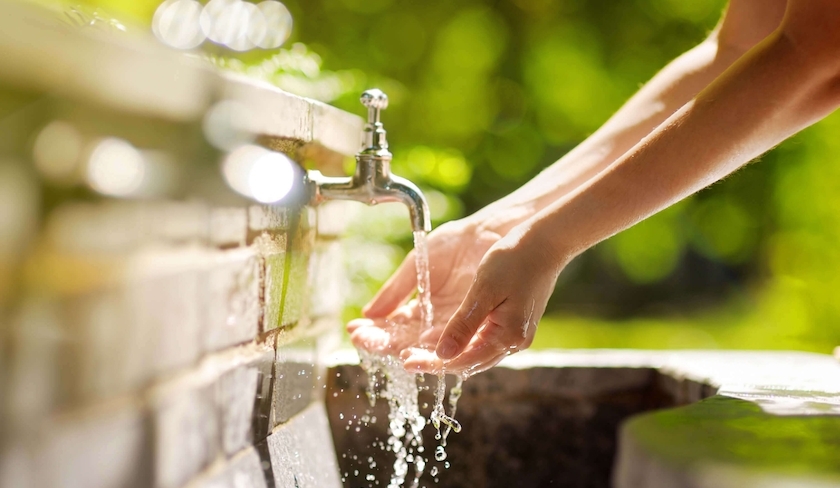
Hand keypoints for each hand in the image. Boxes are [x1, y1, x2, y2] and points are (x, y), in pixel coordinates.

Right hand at [347, 219, 501, 355]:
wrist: (487, 233)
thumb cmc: (453, 245)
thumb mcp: (417, 266)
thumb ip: (395, 291)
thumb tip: (368, 314)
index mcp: (419, 309)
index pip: (391, 328)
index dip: (373, 332)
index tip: (354, 331)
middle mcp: (434, 324)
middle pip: (404, 342)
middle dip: (382, 343)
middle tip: (364, 342)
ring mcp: (454, 326)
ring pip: (427, 348)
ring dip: (408, 351)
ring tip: (393, 350)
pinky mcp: (474, 325)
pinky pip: (455, 343)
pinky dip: (438, 349)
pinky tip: (421, 348)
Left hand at [402, 226, 564, 375]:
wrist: (545, 242)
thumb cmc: (515, 260)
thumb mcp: (484, 291)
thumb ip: (463, 325)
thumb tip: (442, 354)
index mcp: (507, 336)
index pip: (463, 361)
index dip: (433, 363)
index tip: (406, 362)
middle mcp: (512, 342)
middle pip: (467, 362)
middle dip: (435, 361)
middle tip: (405, 358)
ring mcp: (513, 334)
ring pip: (473, 353)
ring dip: (446, 353)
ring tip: (416, 350)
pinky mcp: (511, 323)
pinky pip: (480, 340)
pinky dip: (459, 341)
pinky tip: (441, 336)